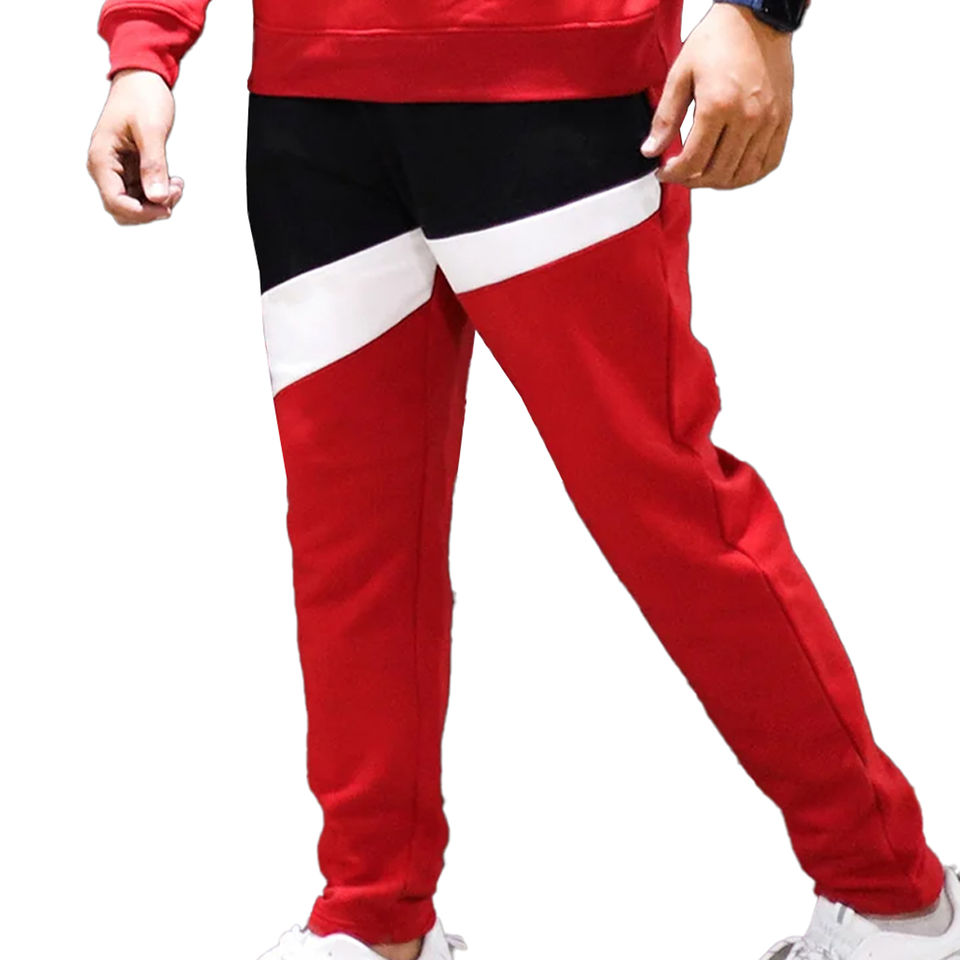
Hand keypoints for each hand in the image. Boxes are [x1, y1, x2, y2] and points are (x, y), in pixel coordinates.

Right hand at [87, 68, 184, 224]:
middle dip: (152, 208)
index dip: (141, 213)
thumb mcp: (152, 130)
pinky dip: (160, 193)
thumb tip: (157, 198)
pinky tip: (174, 180)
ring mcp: (117, 170)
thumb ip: (154, 165)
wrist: (142, 78)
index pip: (115, 202)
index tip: (167, 208)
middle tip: (176, 190)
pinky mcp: (130, 169)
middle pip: (124, 209)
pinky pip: (143, 193)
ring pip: (135, 205)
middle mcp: (105, 168)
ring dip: (159, 202)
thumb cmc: (142, 97)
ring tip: (177, 183)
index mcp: (101, 158)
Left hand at [640, 2, 794, 189]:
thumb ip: (665, 117)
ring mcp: (769, 120)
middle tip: (681, 174)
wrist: (757, 17)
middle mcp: (747, 117)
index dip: (674, 174)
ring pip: (743, 174)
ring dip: (719, 183)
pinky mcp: (783, 118)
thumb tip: (651, 150)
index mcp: (718, 105)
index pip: (693, 161)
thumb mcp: (680, 74)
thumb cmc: (718, 40)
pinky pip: (768, 162)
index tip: (664, 172)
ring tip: (704, 174)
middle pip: (717, 173)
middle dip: (693, 181)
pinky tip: (732, 170)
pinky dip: (748, 174)